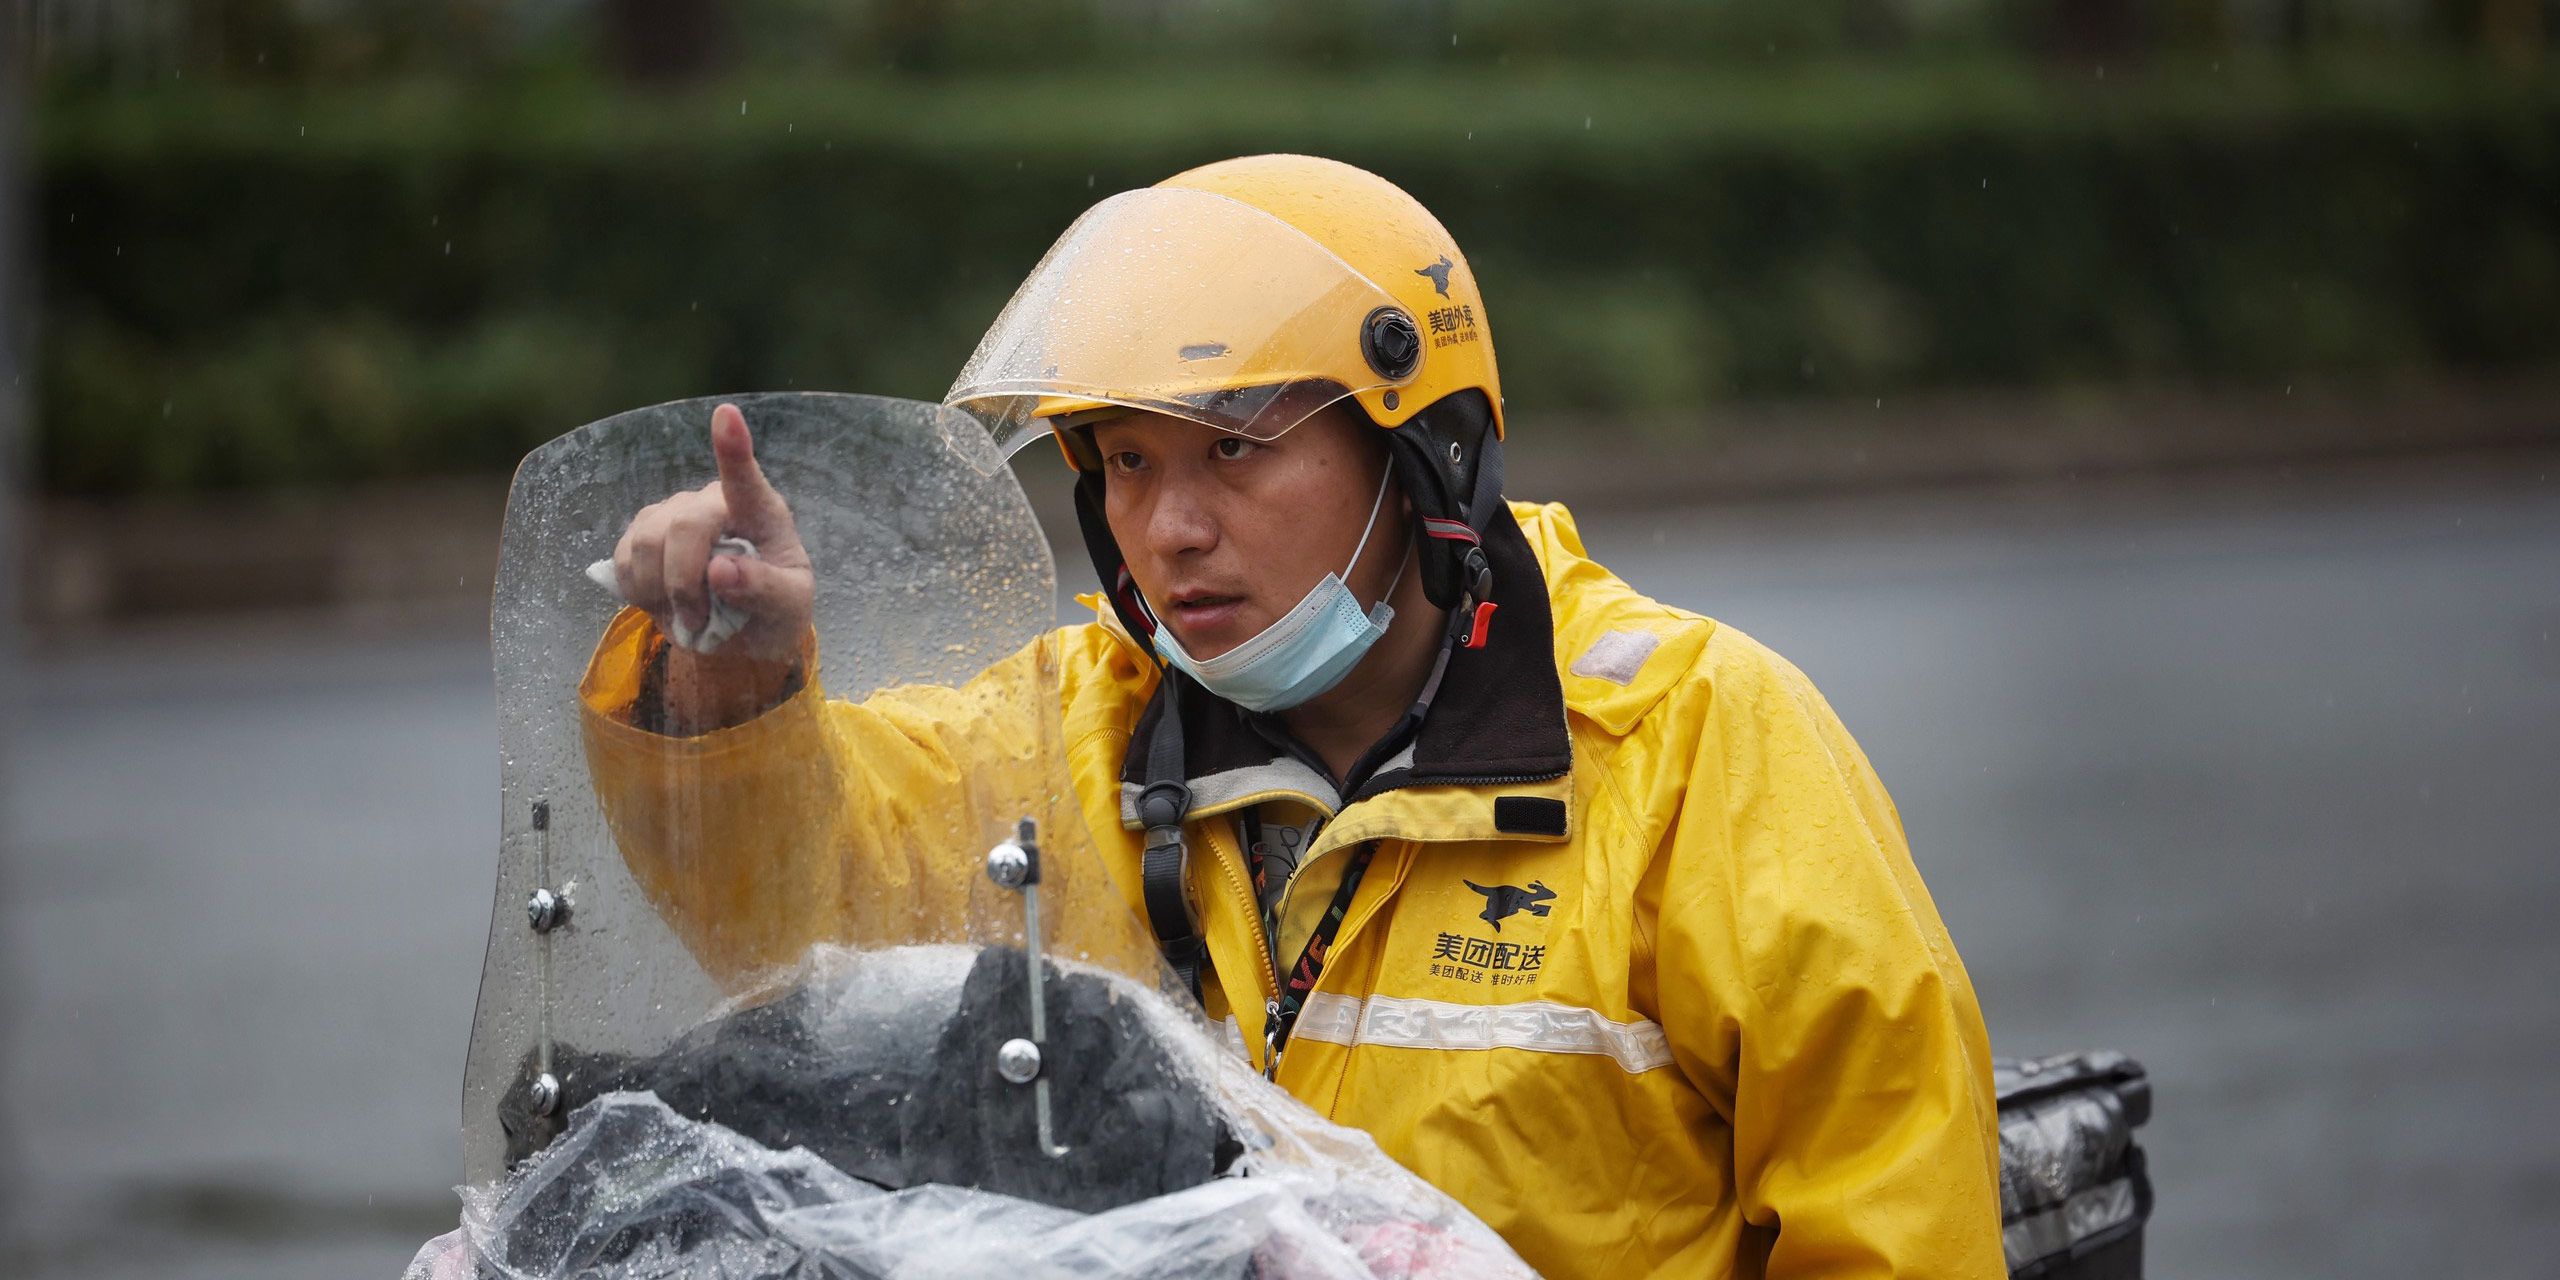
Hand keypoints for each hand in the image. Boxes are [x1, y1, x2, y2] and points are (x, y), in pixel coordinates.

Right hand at [611, 403, 815, 664]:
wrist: (743, 634)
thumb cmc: (775, 610)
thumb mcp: (788, 609)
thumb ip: (764, 589)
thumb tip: (720, 570)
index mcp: (760, 512)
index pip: (745, 477)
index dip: (732, 447)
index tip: (727, 415)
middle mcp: (712, 502)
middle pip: (682, 527)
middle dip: (684, 582)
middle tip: (700, 619)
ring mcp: (671, 513)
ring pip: (644, 544)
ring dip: (661, 592)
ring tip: (690, 613)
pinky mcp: (640, 534)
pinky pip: (623, 561)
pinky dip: (640, 593)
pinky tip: (665, 601)